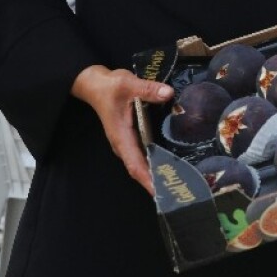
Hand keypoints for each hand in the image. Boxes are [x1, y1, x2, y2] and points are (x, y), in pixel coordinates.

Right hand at [71, 65, 172, 193]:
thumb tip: (168, 93)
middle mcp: (124, 144)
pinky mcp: (132, 137)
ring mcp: (127, 142)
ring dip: (157, 172)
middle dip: (156, 181)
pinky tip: (172, 162)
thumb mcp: (127, 84)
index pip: (134, 164)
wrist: (96, 85)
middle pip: (140, 169)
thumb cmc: (109, 87)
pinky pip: (145, 153)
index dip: (147, 179)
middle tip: (179, 191)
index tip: (160, 192)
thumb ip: (148, 89)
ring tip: (179, 180)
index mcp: (121, 137)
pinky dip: (156, 160)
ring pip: (142, 162)